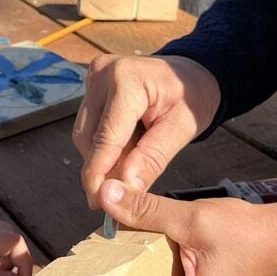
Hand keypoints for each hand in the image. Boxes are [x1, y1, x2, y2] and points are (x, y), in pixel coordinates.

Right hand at [73, 54, 221, 206]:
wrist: (191, 73)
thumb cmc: (192, 97)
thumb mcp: (182, 129)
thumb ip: (153, 158)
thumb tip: (126, 189)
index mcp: (127, 79)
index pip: (106, 136)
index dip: (99, 172)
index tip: (99, 202)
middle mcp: (102, 73)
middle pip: (88, 137)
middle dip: (102, 169)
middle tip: (120, 197)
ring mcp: (93, 77)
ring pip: (84, 134)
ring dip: (103, 158)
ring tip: (131, 168)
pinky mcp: (91, 85)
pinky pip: (89, 126)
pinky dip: (105, 146)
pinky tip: (127, 151)